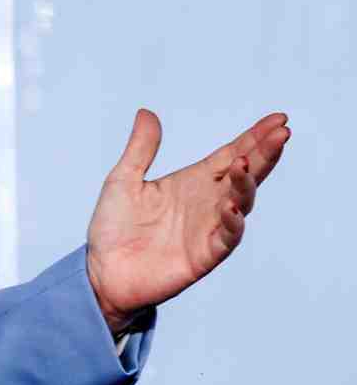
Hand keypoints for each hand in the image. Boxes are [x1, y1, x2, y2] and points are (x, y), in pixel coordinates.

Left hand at [85, 109, 290, 336]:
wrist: (102, 272)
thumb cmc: (114, 228)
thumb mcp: (123, 180)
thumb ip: (140, 149)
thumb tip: (146, 113)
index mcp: (193, 181)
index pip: (231, 154)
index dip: (254, 138)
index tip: (278, 119)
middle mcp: (207, 202)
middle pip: (245, 174)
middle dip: (265, 154)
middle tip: (282, 133)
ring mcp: (208, 228)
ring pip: (241, 202)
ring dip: (247, 184)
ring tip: (245, 163)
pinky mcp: (203, 255)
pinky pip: (226, 238)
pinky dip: (233, 223)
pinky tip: (232, 207)